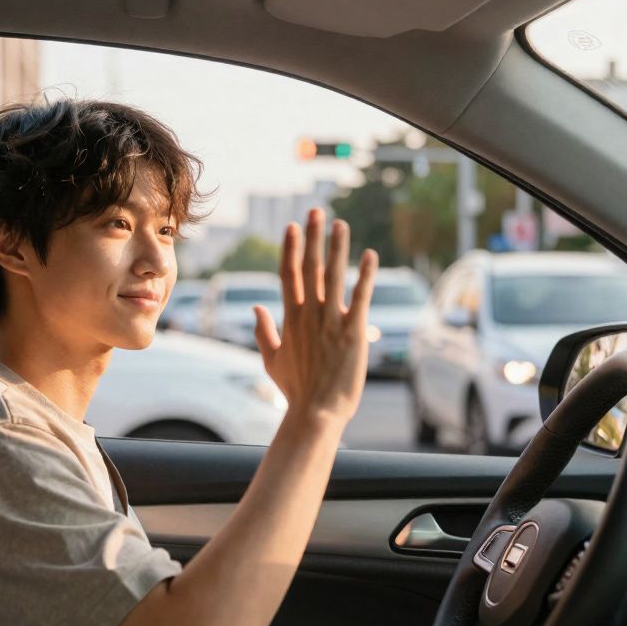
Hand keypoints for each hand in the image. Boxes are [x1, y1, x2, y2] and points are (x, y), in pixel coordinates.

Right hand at [252, 208, 377, 426]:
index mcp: (290, 318)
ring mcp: (331, 321)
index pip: (288, 274)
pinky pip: (360, 297)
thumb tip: (255, 307)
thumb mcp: (272, 360)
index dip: (291, 248)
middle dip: (312, 237)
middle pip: (310, 266)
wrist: (316, 414)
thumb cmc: (296, 390)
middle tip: (316, 211)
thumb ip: (263, 331)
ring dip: (337, 247)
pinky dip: (365, 275)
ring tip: (340, 224)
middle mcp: (309, 314)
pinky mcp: (353, 332)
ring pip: (334, 275)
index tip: (292, 227)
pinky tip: (371, 256)